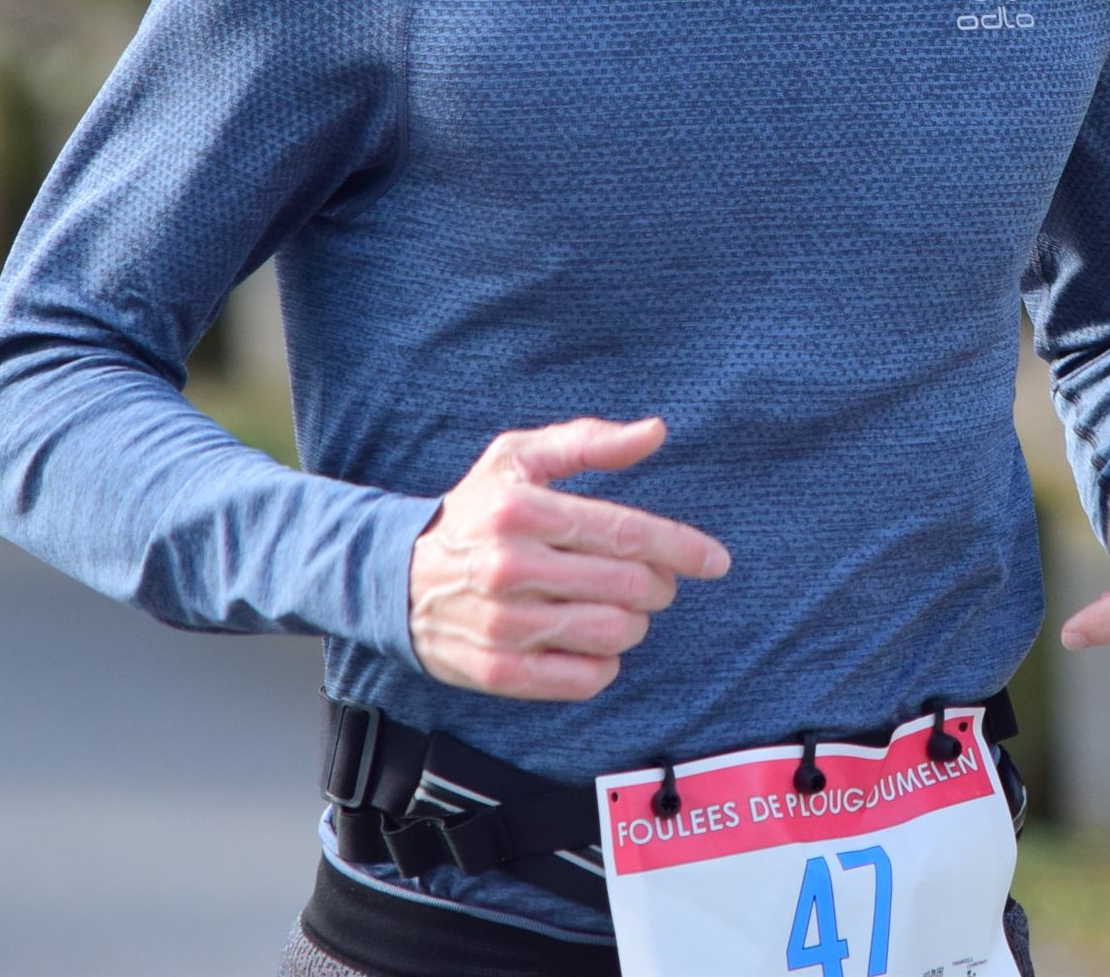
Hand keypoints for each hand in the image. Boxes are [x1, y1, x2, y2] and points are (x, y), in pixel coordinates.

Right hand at [408, 415, 730, 701]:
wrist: (393, 578)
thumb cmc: (474, 512)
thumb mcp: (518, 459)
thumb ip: (588, 442)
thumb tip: (656, 431)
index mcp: (521, 509)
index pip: (626, 532)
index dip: (682, 547)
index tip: (716, 560)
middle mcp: (510, 566)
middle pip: (629, 586)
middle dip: (658, 585)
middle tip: (652, 582)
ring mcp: (502, 623)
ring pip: (613, 633)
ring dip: (634, 624)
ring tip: (619, 610)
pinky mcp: (498, 671)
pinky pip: (585, 677)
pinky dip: (604, 663)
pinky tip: (591, 642)